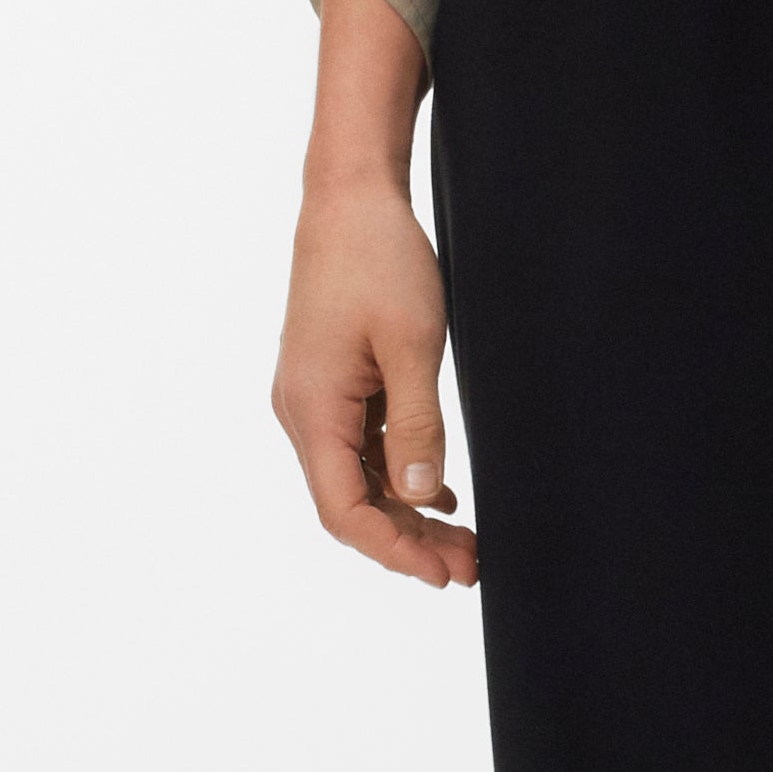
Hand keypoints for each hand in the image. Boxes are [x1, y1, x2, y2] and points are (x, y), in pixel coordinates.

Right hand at [275, 165, 474, 584]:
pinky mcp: (331, 384)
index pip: (343, 510)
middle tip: (470, 566)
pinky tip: (439, 492)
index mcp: (313, 408)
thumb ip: (416, 425)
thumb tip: (419, 496)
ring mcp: (314, 399)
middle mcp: (302, 412)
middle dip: (407, 542)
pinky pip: (360, 448)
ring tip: (463, 540)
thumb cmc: (378, 259)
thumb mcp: (411, 344)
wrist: (350, 198)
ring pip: (356, 480)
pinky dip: (397, 476)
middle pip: (350, 504)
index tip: (444, 573)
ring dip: (406, 512)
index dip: (393, 550)